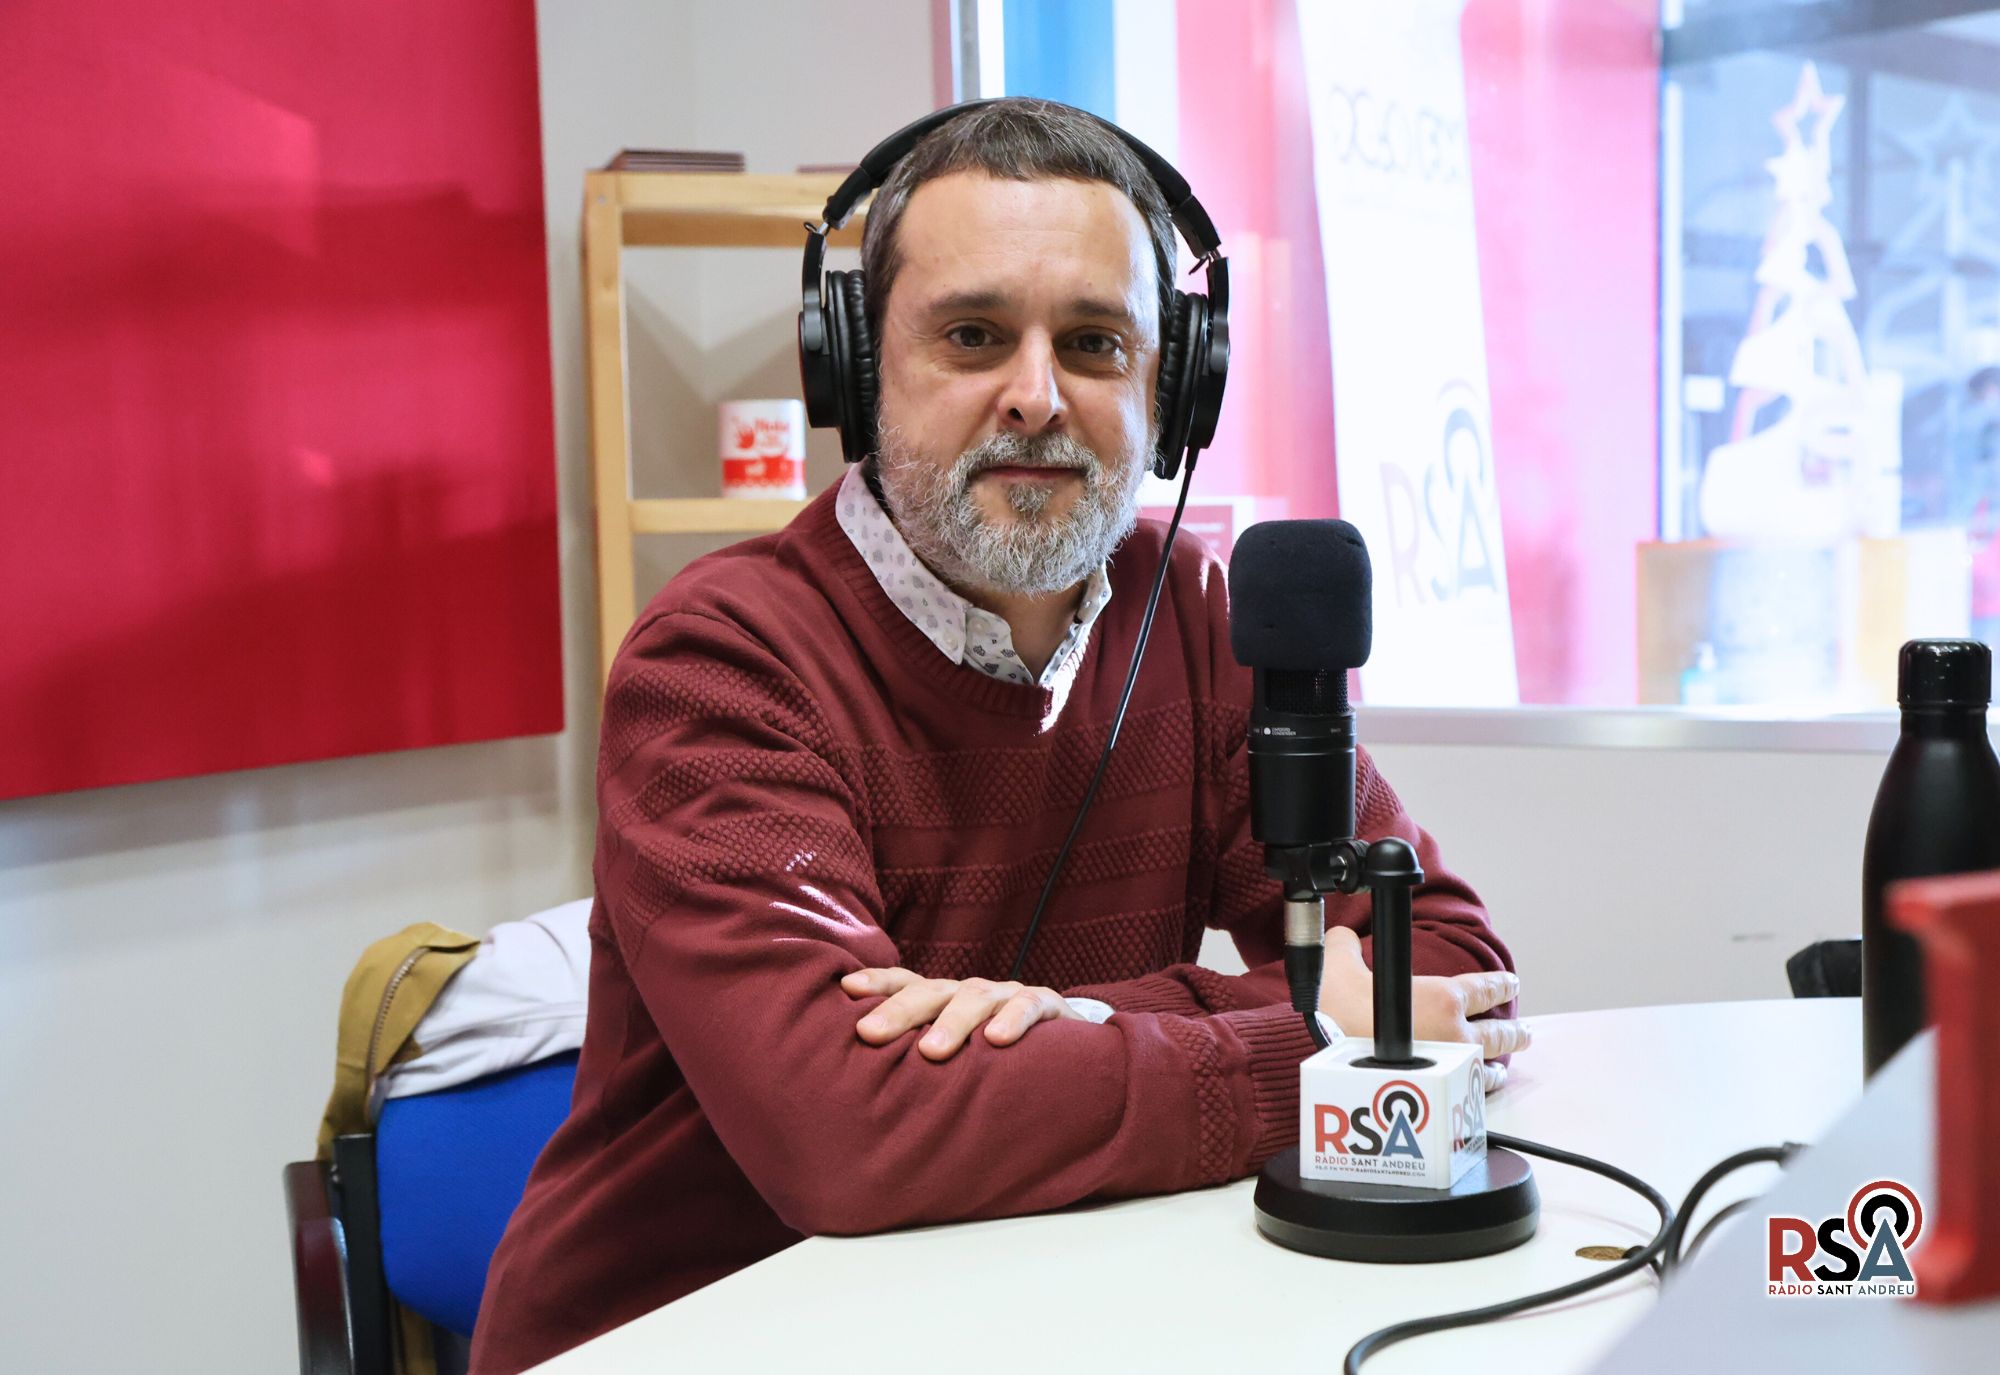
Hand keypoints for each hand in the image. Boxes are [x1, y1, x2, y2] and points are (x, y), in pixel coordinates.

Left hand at [840, 967, 1085, 1060]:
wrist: (1069, 1053)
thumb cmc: (996, 1061)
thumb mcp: (957, 1057)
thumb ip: (920, 1064)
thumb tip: (860, 1095)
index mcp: (944, 1001)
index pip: (905, 984)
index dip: (877, 983)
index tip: (846, 990)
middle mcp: (970, 993)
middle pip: (930, 991)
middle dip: (899, 1010)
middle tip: (869, 1033)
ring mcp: (1007, 995)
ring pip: (975, 998)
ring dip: (952, 1022)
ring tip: (931, 1051)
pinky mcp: (1047, 1004)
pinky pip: (1029, 1006)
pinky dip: (1014, 1019)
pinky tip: (998, 1040)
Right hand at [1318, 927, 1529, 1092]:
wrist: (1322, 1050)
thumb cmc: (1335, 1008)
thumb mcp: (1338, 962)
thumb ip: (1346, 946)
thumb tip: (1343, 939)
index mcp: (1442, 997)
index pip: (1484, 988)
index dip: (1501, 984)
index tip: (1511, 983)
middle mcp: (1455, 1032)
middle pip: (1498, 1032)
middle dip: (1514, 1032)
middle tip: (1524, 1032)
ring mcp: (1448, 1066)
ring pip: (1486, 1065)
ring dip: (1497, 1065)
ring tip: (1502, 1069)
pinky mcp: (1434, 1092)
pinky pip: (1464, 1091)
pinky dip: (1473, 1090)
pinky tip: (1472, 1092)